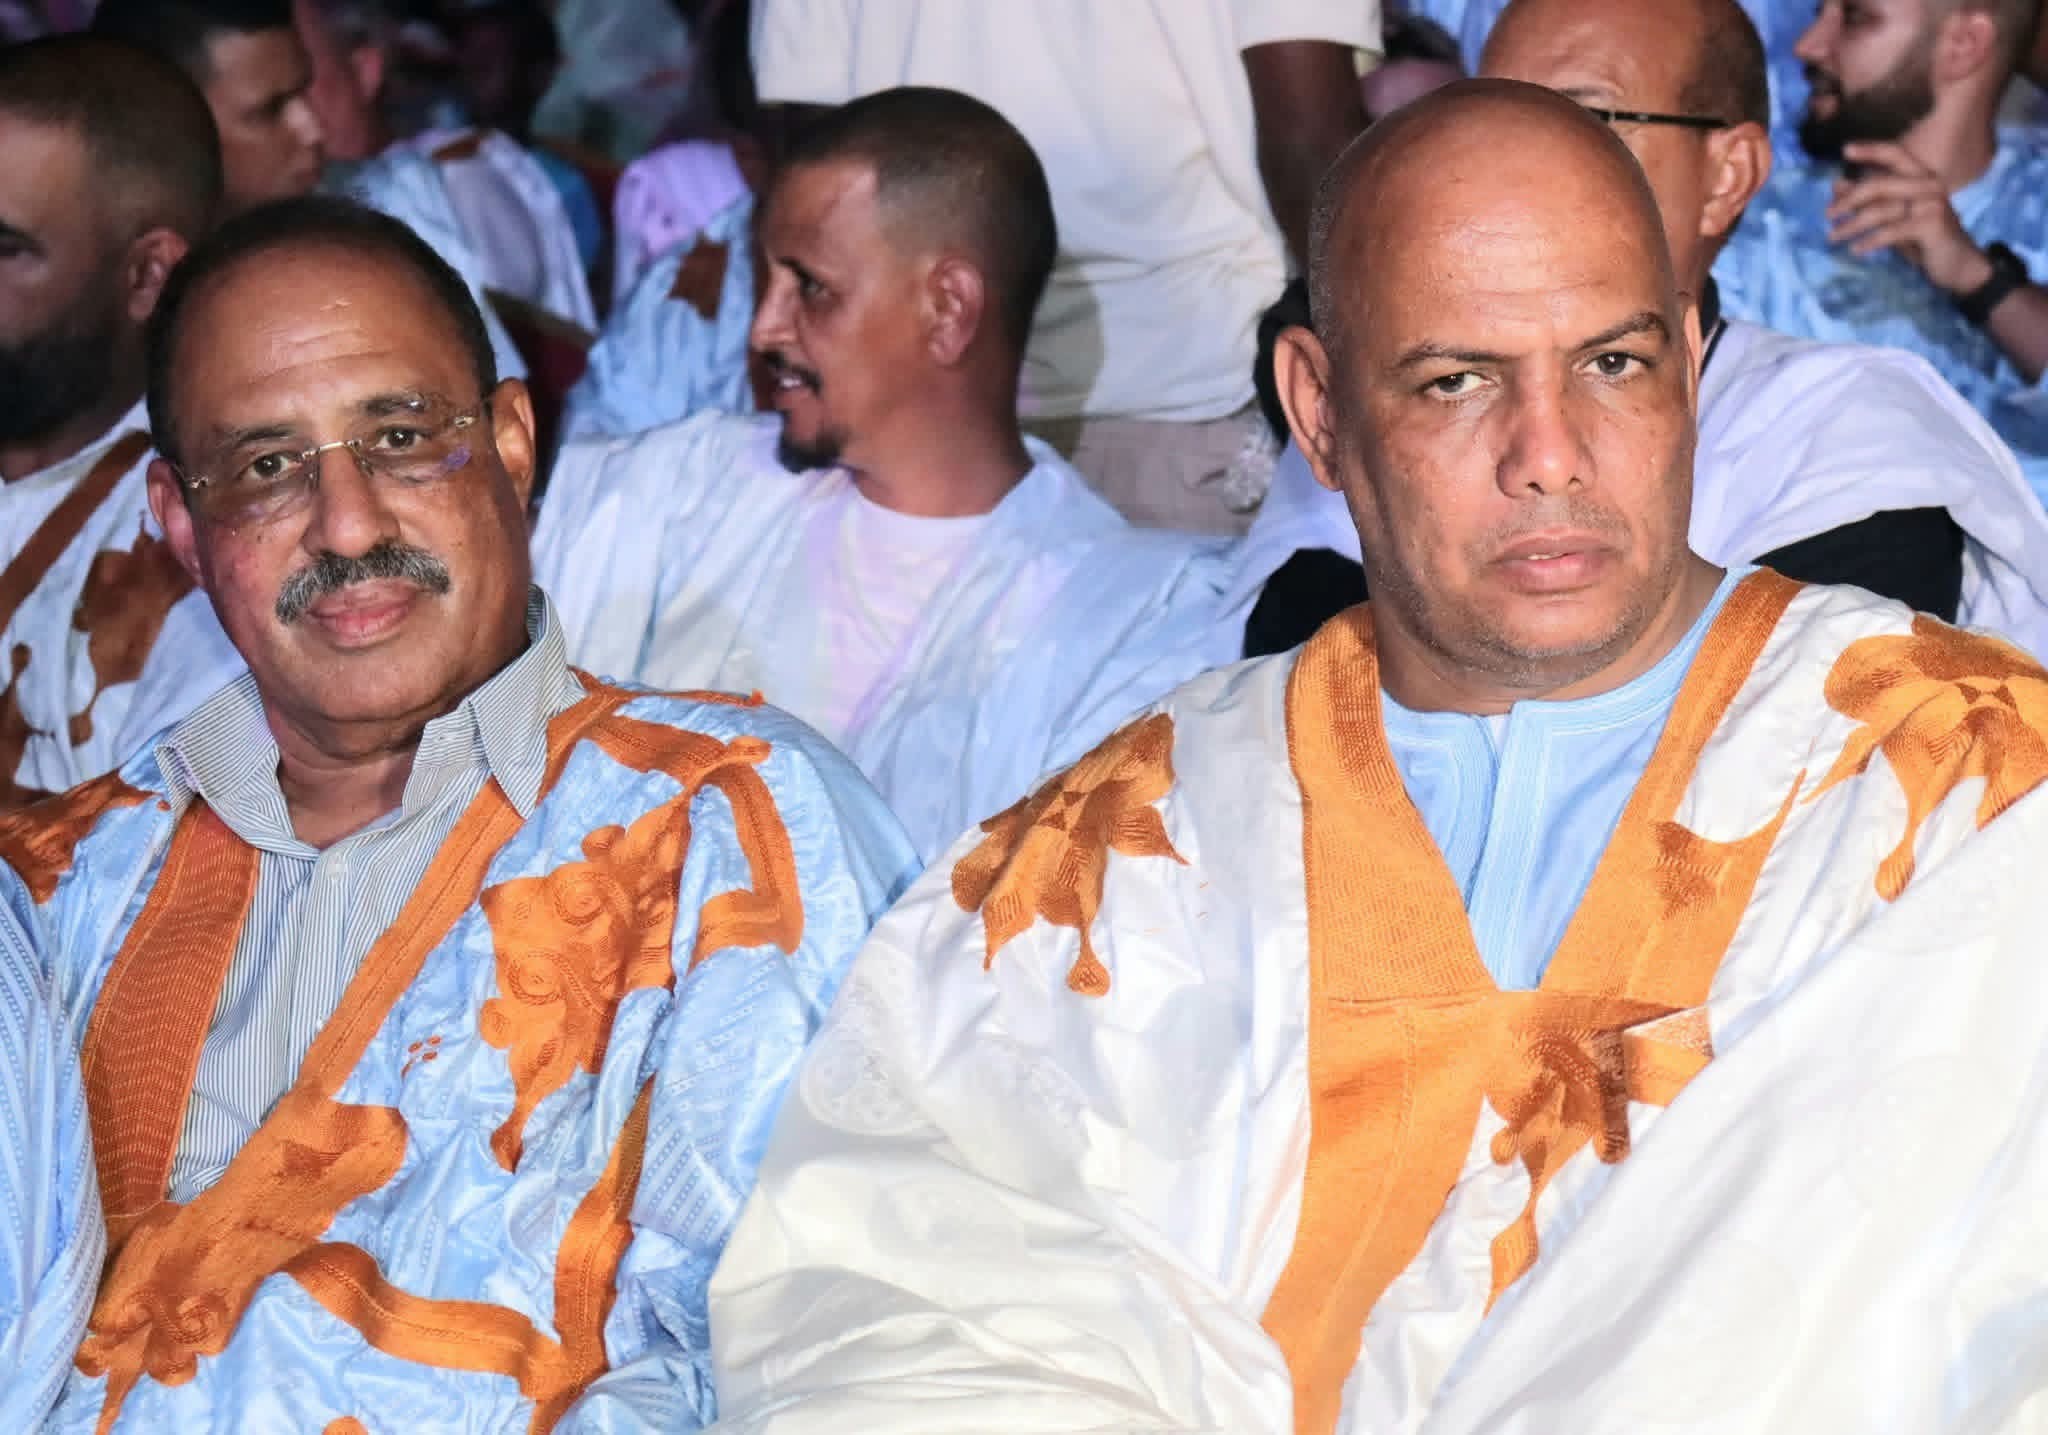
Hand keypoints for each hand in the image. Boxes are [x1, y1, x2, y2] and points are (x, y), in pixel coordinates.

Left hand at [1826, 140, 1992, 295]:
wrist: (1957, 264)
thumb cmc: (1922, 240)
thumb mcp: (1892, 218)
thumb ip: (1868, 201)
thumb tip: (1837, 184)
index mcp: (1921, 177)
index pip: (1896, 154)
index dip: (1871, 150)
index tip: (1845, 150)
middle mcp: (1929, 184)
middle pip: (1880, 184)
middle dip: (1849, 200)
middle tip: (1827, 214)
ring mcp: (1932, 203)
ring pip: (1881, 210)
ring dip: (1851, 225)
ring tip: (1832, 237)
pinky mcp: (1931, 224)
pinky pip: (1891, 231)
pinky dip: (1870, 241)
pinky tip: (1856, 250)